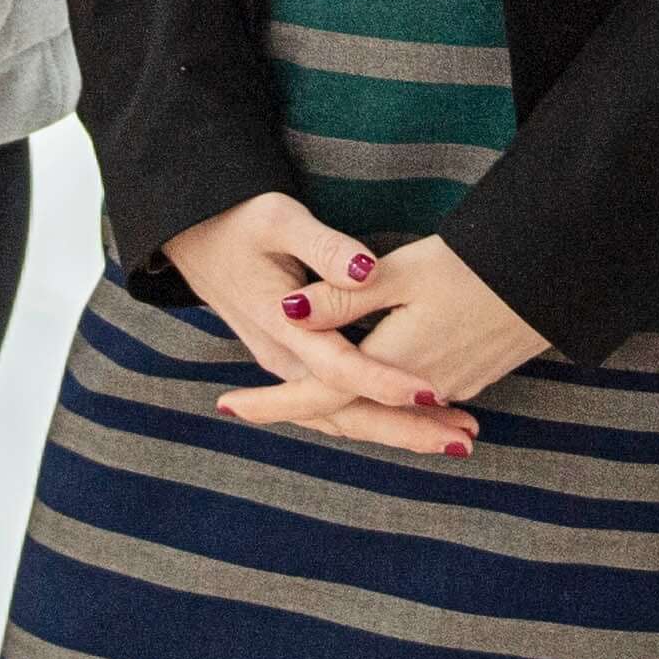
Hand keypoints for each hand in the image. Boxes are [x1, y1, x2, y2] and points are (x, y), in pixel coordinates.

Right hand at [160, 192, 465, 459]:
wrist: (195, 237)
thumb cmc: (239, 221)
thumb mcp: (279, 219)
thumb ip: (324, 246)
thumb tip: (362, 269)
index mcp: (282, 326)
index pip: (341, 367)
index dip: (387, 381)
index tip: (434, 392)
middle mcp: (284, 358)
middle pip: (347, 411)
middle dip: (406, 430)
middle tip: (464, 440)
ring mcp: (287, 367)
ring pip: (343, 416)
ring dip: (398, 430)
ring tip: (457, 438)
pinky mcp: (294, 364)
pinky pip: (336, 405)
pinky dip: (376, 419)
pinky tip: (416, 421)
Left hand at [225, 235, 542, 441]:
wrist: (553, 281)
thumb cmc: (476, 266)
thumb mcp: (403, 271)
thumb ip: (343, 294)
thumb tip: (287, 313)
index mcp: (391, 364)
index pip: (317, 395)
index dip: (271, 403)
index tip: (227, 407)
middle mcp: (417, 389)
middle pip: (346, 413)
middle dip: (299, 410)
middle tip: (253, 408)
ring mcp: (448, 390)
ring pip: (379, 411)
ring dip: (341, 410)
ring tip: (295, 403)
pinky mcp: (469, 381)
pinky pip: (411, 404)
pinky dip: (381, 403)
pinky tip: (370, 391)